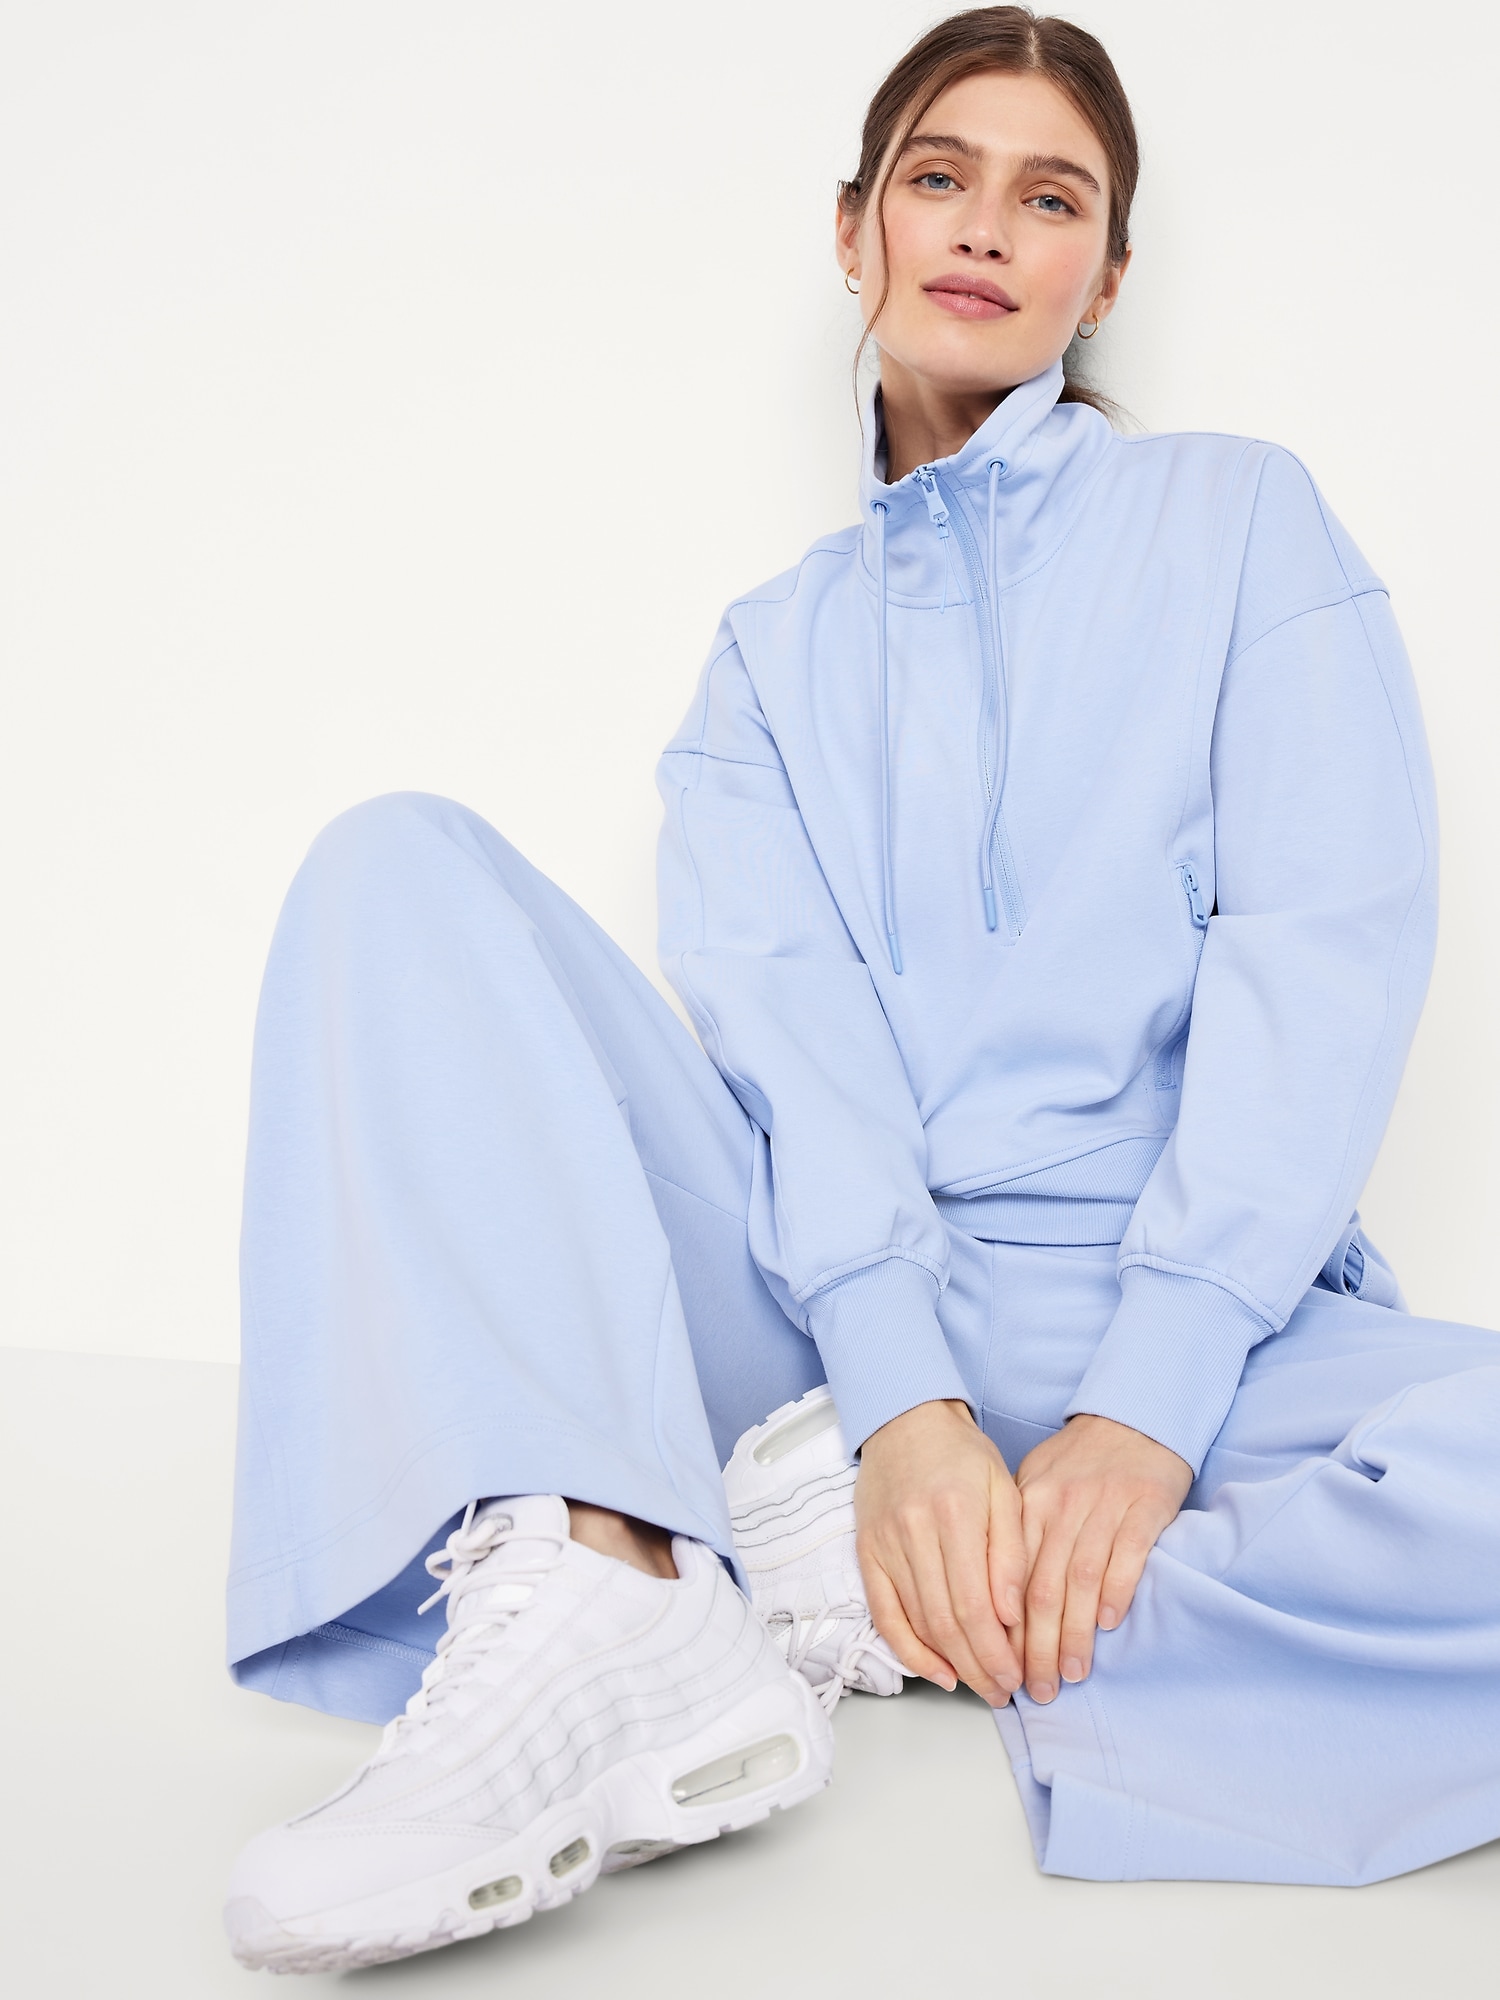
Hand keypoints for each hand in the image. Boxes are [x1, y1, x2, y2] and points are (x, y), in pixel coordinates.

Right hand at [854, 1399, 1025, 1706]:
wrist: (906, 1421)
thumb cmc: (962, 1455)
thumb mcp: (1004, 1489)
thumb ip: (1010, 1552)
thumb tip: (1010, 1615)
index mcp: (956, 1515)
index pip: (976, 1604)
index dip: (996, 1650)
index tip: (1017, 1674)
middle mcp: (915, 1533)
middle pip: (946, 1622)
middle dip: (978, 1667)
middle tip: (1003, 1691)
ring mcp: (885, 1545)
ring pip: (918, 1622)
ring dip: (950, 1664)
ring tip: (979, 1686)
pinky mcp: (868, 1552)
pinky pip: (884, 1613)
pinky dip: (908, 1649)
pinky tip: (935, 1670)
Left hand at [1014, 1414, 1191, 1702]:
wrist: (1134, 1416)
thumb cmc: (1082, 1460)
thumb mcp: (1037, 1485)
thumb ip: (1019, 1535)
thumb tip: (1000, 1602)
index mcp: (1028, 1503)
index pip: (1008, 1577)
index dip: (1004, 1630)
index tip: (1003, 1668)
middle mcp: (1060, 1506)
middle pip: (1041, 1588)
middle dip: (1036, 1646)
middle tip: (1036, 1689)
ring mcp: (1103, 1505)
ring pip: (1080, 1580)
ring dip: (1074, 1633)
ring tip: (1071, 1674)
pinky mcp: (1144, 1505)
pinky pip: (1126, 1555)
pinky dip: (1116, 1591)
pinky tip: (1109, 1624)